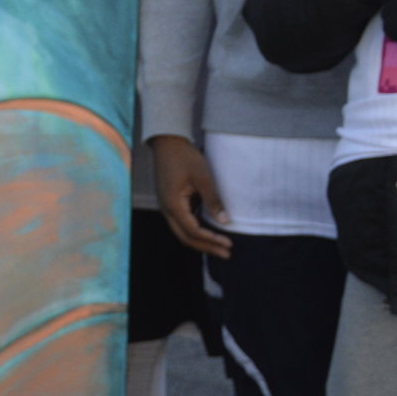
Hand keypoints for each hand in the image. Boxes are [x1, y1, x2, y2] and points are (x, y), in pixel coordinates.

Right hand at [151, 135, 232, 258]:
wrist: (167, 142)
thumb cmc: (184, 157)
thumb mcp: (202, 176)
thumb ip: (213, 199)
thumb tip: (224, 221)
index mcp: (173, 205)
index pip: (193, 231)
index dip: (211, 239)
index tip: (229, 244)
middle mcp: (167, 210)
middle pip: (186, 238)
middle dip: (206, 247)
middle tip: (226, 254)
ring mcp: (167, 206)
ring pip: (183, 232)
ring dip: (201, 241)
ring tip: (220, 246)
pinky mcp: (171, 202)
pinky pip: (183, 222)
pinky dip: (196, 230)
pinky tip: (210, 231)